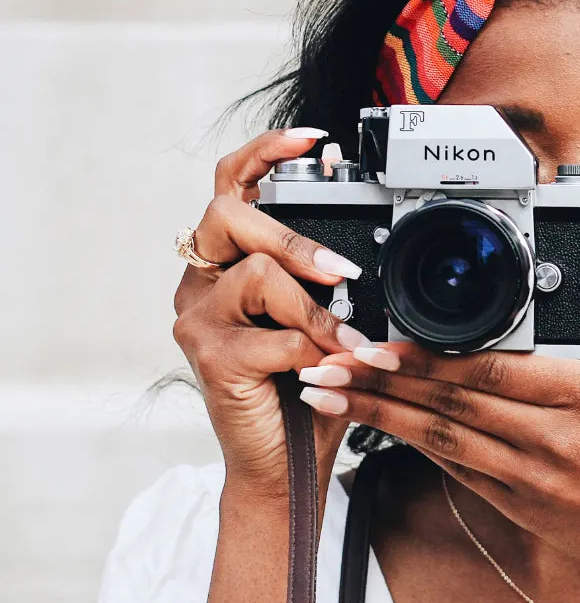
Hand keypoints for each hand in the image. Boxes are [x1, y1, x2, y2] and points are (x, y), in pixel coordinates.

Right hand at [171, 129, 369, 501]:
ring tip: (347, 342)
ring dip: (315, 308)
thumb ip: (329, 281)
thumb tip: (358, 246)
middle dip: (294, 238)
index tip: (313, 139)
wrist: (284, 463)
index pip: (229, 186)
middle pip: (228, 216)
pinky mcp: (209, 356)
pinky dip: (313, 350)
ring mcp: (198, 318)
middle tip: (344, 273)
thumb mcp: (323, 320)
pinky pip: (271, 335)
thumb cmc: (304, 386)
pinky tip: (327, 368)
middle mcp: (201, 282)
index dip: (265, 154)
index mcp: (226, 263)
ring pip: (257, 274)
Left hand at [297, 232, 579, 584]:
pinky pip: (456, 468)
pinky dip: (413, 444)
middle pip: (451, 404)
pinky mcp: (515, 501)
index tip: (383, 343)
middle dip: (383, 382)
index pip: (494, 372)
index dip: (432, 359)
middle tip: (327, 361)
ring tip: (327, 395)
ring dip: (379, 415)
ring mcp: (527, 475)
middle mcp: (548, 438)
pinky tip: (376, 426)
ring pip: (440, 438)